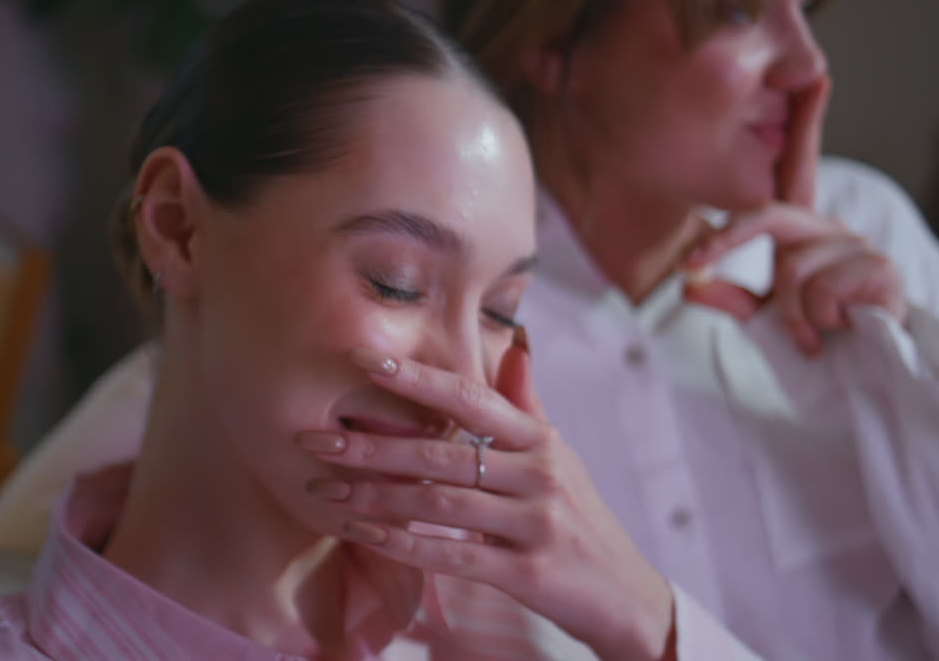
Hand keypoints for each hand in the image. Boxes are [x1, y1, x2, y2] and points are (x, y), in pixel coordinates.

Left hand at [295, 335, 675, 660]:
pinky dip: (403, 545)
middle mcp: (539, 473)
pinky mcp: (528, 572)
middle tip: (312, 438)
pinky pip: (453, 555)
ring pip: (439, 503)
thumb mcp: (559, 454)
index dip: (417, 376)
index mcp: (539, 438)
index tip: (365, 359)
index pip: (470, 396)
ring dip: (374, 497)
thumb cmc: (579, 517)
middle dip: (371, 444)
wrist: (626, 594)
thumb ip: (528, 403)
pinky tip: (364, 536)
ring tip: (324, 490)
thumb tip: (515, 343)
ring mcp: (535, 524)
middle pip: (441, 451)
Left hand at [683, 77, 905, 353]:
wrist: (867, 380)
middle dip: (726, 241)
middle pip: (769, 216)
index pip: (798, 170)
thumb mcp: (764, 319)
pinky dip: (817, 319)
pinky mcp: (880, 271)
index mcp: (804, 235)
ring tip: (813, 331)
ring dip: (791, 313)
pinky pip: (821, 287)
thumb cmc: (820, 342)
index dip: (809, 122)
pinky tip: (839, 328)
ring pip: (791, 268)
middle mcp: (831, 231)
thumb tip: (689, 284)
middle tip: (691, 265)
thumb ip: (729, 298)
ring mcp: (857, 247)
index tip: (816, 76)